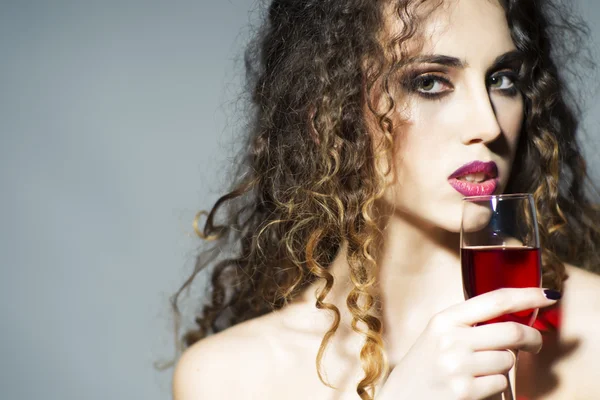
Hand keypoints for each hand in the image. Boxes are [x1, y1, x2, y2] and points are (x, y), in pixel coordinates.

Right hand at [377, 288, 558, 399]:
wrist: (402, 397)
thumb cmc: (425, 365)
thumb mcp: (439, 334)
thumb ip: (469, 323)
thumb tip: (514, 314)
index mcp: (444, 319)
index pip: (495, 300)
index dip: (527, 295)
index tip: (548, 295)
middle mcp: (451, 339)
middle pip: (511, 331)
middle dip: (532, 338)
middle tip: (535, 344)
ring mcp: (458, 365)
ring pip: (508, 360)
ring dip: (505, 366)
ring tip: (484, 370)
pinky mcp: (465, 391)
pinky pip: (501, 383)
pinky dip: (496, 386)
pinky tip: (477, 385)